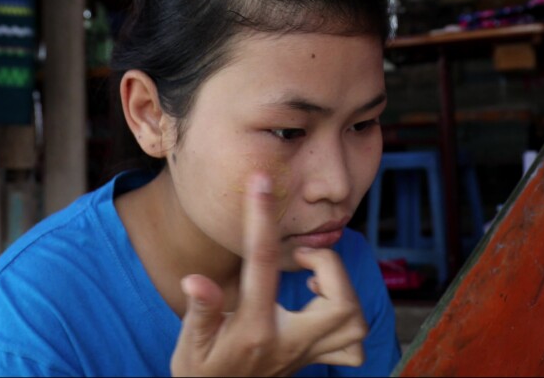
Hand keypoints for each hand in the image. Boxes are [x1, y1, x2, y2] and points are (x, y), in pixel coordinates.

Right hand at [170, 173, 367, 376]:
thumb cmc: (201, 372)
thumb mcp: (189, 346)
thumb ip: (200, 313)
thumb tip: (193, 280)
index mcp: (254, 329)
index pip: (261, 264)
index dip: (260, 219)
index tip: (260, 184)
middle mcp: (289, 342)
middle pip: (341, 303)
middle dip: (328, 264)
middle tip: (300, 254)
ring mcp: (306, 353)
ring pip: (354, 322)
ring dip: (342, 288)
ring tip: (313, 275)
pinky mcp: (314, 360)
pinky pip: (352, 346)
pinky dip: (348, 321)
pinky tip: (325, 305)